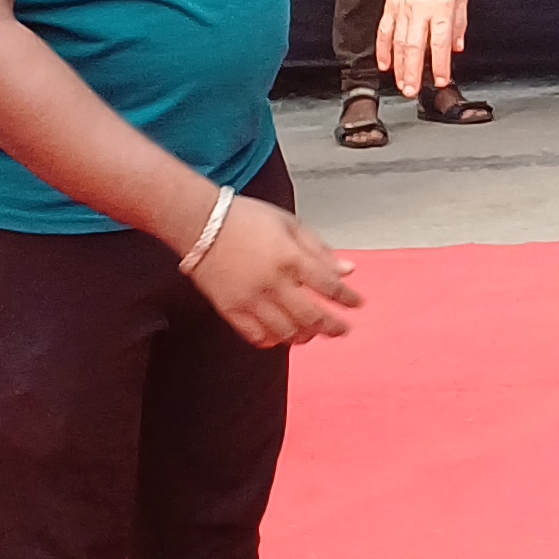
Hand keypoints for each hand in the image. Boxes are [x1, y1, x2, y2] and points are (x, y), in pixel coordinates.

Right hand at [185, 195, 362, 347]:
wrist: (201, 223)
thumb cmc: (246, 219)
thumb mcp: (289, 224)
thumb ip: (319, 249)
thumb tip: (348, 270)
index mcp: (291, 257)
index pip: (329, 286)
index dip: (348, 298)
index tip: (357, 303)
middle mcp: (273, 282)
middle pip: (312, 317)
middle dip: (333, 327)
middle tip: (342, 330)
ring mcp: (251, 299)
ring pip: (286, 332)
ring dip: (305, 336)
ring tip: (312, 332)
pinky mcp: (231, 310)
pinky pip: (257, 336)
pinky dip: (273, 340)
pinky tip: (281, 335)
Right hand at [375, 0, 469, 95]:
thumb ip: (459, 25)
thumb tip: (456, 47)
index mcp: (441, 7)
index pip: (440, 43)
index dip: (440, 65)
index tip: (441, 80)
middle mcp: (420, 9)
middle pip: (414, 47)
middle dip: (413, 72)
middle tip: (412, 91)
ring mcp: (403, 7)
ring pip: (398, 43)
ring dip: (399, 66)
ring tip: (402, 84)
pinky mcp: (391, 5)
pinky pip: (384, 31)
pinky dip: (383, 49)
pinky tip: (384, 63)